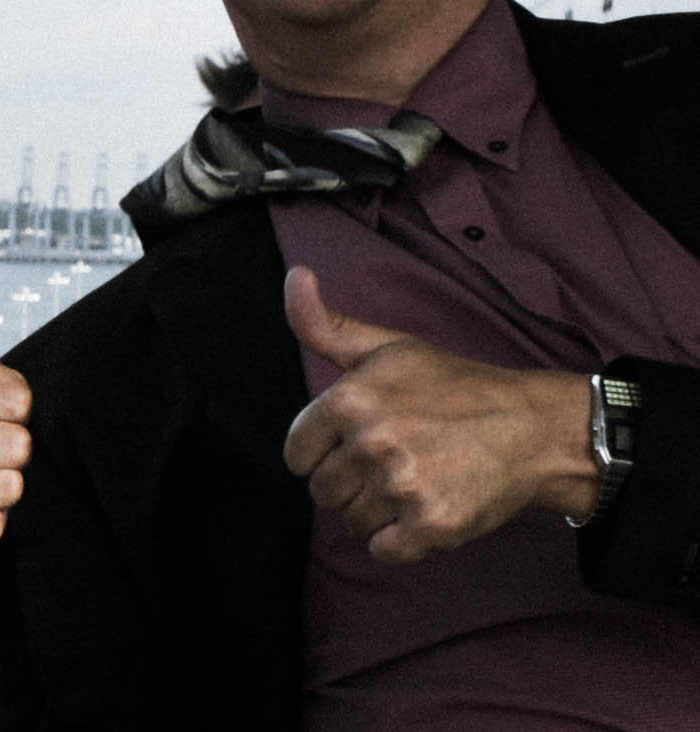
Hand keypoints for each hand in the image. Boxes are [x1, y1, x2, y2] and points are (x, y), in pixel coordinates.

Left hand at [279, 267, 599, 563]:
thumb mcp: (387, 348)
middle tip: (394, 463)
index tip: (355, 445)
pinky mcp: (433, 526)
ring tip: (414, 482)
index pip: (297, 453)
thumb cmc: (455, 387)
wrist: (534, 428)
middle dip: (350, 482)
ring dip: (376, 512)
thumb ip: (326, 325)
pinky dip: (400, 541)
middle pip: (322, 491)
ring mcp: (403, 487)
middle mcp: (372, 444)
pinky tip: (425, 511)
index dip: (322, 452)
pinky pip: (384, 551)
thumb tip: (294, 276)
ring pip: (351, 522)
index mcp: (350, 401)